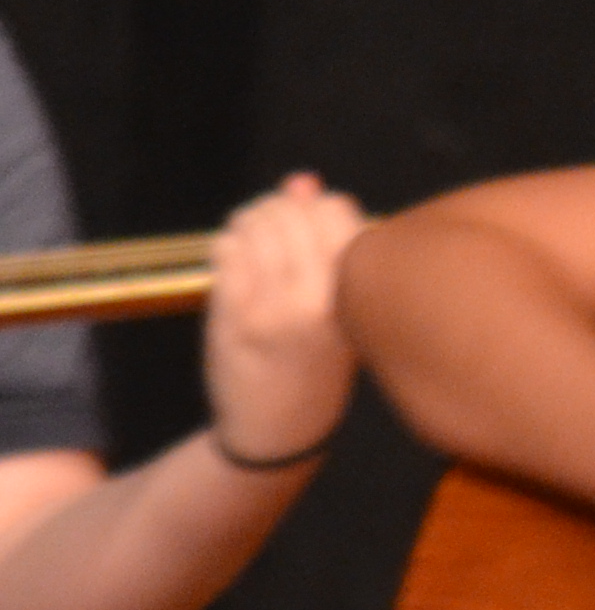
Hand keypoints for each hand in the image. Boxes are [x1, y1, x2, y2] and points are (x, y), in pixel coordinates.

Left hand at [200, 176, 364, 463]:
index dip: (322, 208)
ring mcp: (267, 306)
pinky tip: (240, 267)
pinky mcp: (228, 313)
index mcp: (355, 297)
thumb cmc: (323, 368)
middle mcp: (313, 298)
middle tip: (281, 235)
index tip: (319, 230)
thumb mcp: (347, 310)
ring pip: (253, 224)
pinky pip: (224, 249)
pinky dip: (229, 246)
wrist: (276, 429)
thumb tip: (301, 179)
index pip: (335, 211)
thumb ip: (329, 245)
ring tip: (260, 247)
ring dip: (252, 223)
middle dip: (281, 209)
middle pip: (289, 211)